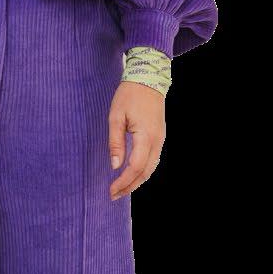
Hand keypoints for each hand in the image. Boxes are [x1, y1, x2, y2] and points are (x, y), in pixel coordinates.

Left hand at [108, 81, 165, 198]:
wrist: (148, 78)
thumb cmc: (129, 95)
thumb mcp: (116, 117)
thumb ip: (115, 142)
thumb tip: (115, 165)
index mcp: (146, 136)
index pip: (136, 167)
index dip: (124, 182)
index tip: (111, 190)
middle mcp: (157, 141)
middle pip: (146, 172)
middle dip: (130, 186)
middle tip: (114, 195)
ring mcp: (161, 139)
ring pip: (151, 168)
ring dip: (137, 180)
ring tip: (121, 189)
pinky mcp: (160, 136)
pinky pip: (153, 160)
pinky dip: (142, 171)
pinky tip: (132, 174)